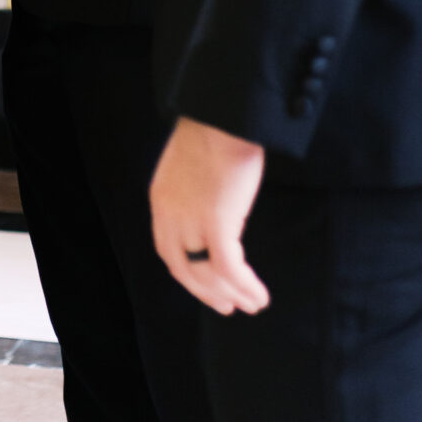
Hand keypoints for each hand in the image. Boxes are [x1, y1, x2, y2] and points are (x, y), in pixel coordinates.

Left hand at [150, 116, 269, 315]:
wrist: (223, 114)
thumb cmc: (216, 130)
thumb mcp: (192, 166)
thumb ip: (195, 191)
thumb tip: (215, 206)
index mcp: (161, 200)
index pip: (168, 249)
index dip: (187, 273)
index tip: (206, 286)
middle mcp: (170, 215)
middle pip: (183, 268)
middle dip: (205, 292)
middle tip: (227, 307)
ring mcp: (191, 220)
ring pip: (207, 274)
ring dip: (229, 294)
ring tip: (250, 305)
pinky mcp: (216, 222)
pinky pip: (229, 268)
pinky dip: (245, 287)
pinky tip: (260, 297)